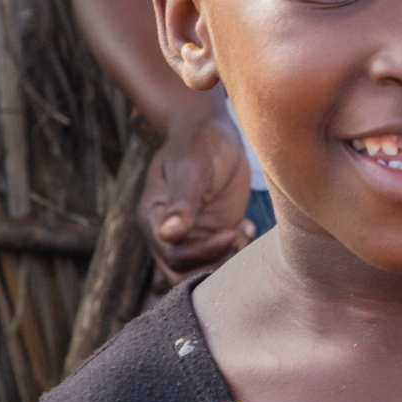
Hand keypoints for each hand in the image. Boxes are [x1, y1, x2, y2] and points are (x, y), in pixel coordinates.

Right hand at [138, 109, 252, 284]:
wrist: (214, 129)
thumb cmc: (199, 142)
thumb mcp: (192, 167)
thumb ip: (182, 200)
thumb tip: (168, 235)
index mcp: (153, 218)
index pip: (172, 256)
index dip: (203, 253)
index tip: (232, 234)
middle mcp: (168, 231)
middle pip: (183, 272)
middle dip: (214, 264)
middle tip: (241, 242)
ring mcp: (190, 233)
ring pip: (202, 268)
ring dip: (226, 260)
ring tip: (244, 232)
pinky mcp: (212, 230)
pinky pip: (220, 256)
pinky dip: (236, 250)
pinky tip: (248, 226)